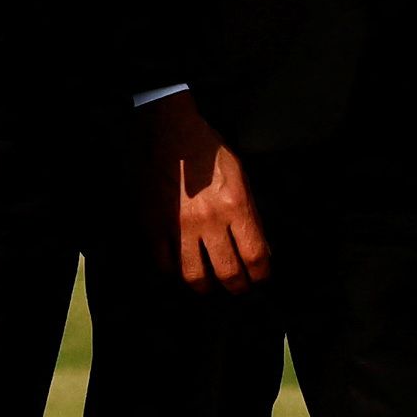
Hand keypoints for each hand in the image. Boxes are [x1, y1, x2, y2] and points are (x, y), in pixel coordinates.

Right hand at [142, 93, 269, 290]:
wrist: (168, 130)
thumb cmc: (207, 150)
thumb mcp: (239, 176)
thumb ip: (249, 213)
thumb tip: (260, 247)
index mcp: (236, 205)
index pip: (256, 256)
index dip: (261, 275)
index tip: (260, 278)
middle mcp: (210, 220)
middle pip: (229, 272)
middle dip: (238, 286)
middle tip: (238, 287)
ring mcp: (180, 225)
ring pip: (194, 276)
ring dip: (205, 286)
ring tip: (208, 284)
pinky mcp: (155, 225)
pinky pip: (164, 264)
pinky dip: (172, 270)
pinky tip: (178, 266)